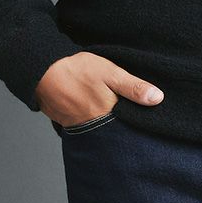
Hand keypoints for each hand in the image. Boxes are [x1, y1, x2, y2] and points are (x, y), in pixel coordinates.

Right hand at [35, 52, 163, 126]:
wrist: (43, 71)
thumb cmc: (79, 71)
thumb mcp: (111, 73)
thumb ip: (134, 87)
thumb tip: (158, 99)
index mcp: (108, 115)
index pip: (131, 126)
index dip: (141, 123)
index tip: (152, 120)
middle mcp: (95, 127)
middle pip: (117, 132)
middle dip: (126, 127)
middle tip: (135, 119)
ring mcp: (81, 127)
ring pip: (102, 131)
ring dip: (110, 126)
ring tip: (117, 115)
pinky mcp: (70, 124)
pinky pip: (88, 128)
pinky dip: (95, 123)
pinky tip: (98, 113)